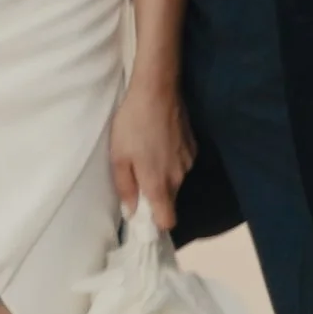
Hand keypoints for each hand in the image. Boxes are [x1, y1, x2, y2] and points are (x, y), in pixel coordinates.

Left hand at [110, 80, 193, 230]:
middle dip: (156, 196)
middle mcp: (178, 178)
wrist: (157, 90)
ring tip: (148, 154)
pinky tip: (160, 142)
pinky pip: (181, 164)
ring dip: (163, 176)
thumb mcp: (119, 158)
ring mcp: (188, 162)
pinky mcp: (193, 147)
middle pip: (170, 200)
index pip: (167, 221)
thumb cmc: (132, 125)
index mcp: (159, 185)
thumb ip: (126, 188)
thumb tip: (131, 211)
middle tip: (138, 178)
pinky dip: (171, 161)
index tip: (144, 215)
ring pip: (175, 181)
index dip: (156, 223)